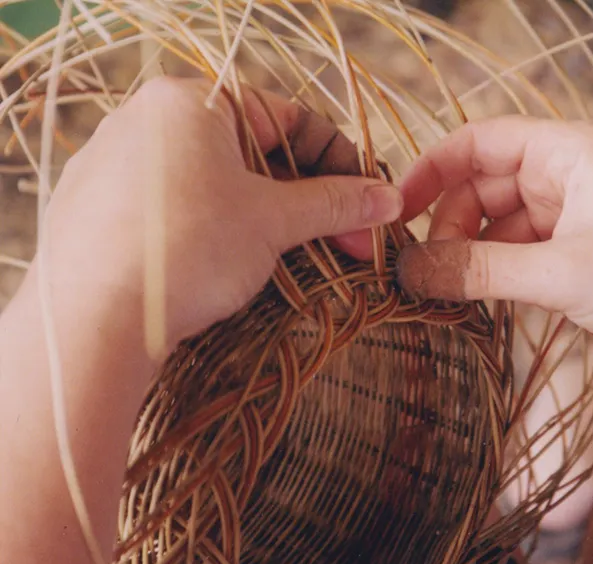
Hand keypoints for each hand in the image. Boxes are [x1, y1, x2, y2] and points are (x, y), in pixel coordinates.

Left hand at [45, 76, 401, 353]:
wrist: (93, 321)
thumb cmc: (189, 250)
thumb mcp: (273, 221)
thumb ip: (335, 203)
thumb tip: (389, 199)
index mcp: (191, 101)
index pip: (288, 118)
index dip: (340, 161)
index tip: (369, 199)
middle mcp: (148, 120)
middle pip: (254, 152)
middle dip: (309, 198)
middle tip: (350, 239)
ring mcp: (118, 164)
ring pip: (217, 182)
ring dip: (271, 217)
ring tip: (305, 256)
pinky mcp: (102, 207)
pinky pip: (179, 206)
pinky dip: (221, 228)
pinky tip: (242, 264)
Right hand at [395, 116, 592, 369]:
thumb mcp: (563, 274)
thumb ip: (482, 272)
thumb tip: (410, 272)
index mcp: (570, 151)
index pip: (480, 142)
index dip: (431, 170)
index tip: (396, 210)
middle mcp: (571, 174)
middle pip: (485, 186)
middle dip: (452, 226)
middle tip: (426, 273)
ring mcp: (578, 214)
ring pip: (502, 224)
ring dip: (474, 255)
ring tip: (451, 295)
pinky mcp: (584, 251)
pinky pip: (524, 252)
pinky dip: (500, 273)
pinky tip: (482, 303)